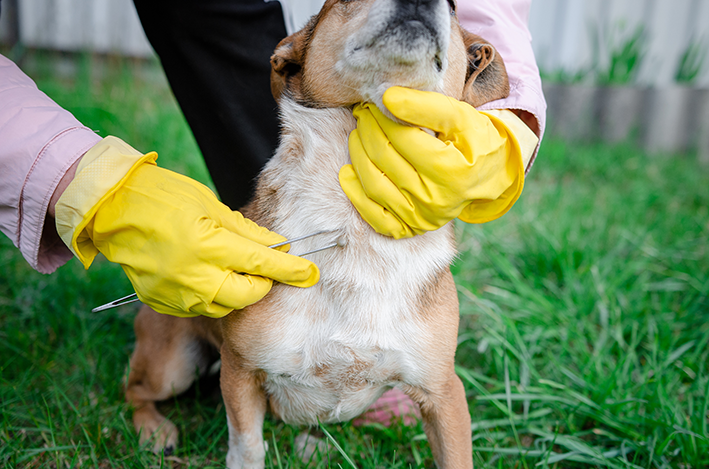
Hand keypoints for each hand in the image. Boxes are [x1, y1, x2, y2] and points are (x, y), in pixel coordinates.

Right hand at [56, 137, 318, 317]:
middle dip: (263, 285)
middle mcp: (193, 275)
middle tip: (267, 271)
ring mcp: (175, 292)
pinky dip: (211, 297)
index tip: (310, 274)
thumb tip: (275, 246)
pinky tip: (209, 278)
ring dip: (238, 293)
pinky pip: (198, 308)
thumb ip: (245, 231)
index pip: (261, 264)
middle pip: (246, 295)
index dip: (290, 270)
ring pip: (223, 307)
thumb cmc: (164, 197)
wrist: (113, 208)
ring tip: (236, 273)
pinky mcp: (161, 301)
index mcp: (208, 245)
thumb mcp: (210, 206)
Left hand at [339, 87, 533, 238]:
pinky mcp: (411, 228)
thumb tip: (386, 98)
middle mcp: (435, 199)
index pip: (401, 138)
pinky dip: (355, 194)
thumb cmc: (474, 141)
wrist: (489, 175)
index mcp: (451, 170)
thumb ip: (424, 106)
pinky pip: (374, 217)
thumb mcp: (459, 116)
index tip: (372, 102)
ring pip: (374, 184)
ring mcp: (422, 218)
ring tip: (357, 134)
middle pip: (384, 158)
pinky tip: (347, 171)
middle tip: (363, 113)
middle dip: (367, 130)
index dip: (381, 116)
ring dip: (357, 155)